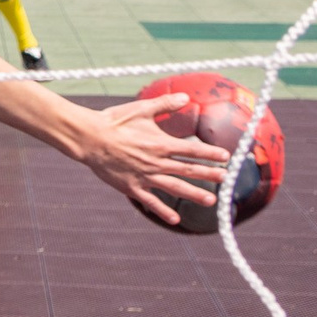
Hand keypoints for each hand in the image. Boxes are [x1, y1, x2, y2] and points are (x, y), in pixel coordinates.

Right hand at [79, 91, 231, 225]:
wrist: (90, 138)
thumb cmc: (115, 121)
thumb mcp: (141, 109)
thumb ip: (165, 105)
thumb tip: (186, 97)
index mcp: (160, 143)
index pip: (191, 149)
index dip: (210, 153)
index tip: (226, 156)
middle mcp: (156, 162)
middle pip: (188, 170)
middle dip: (209, 174)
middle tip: (226, 179)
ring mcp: (144, 176)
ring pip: (175, 187)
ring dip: (194, 194)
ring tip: (211, 200)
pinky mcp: (132, 187)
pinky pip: (150, 201)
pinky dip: (163, 211)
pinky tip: (175, 220)